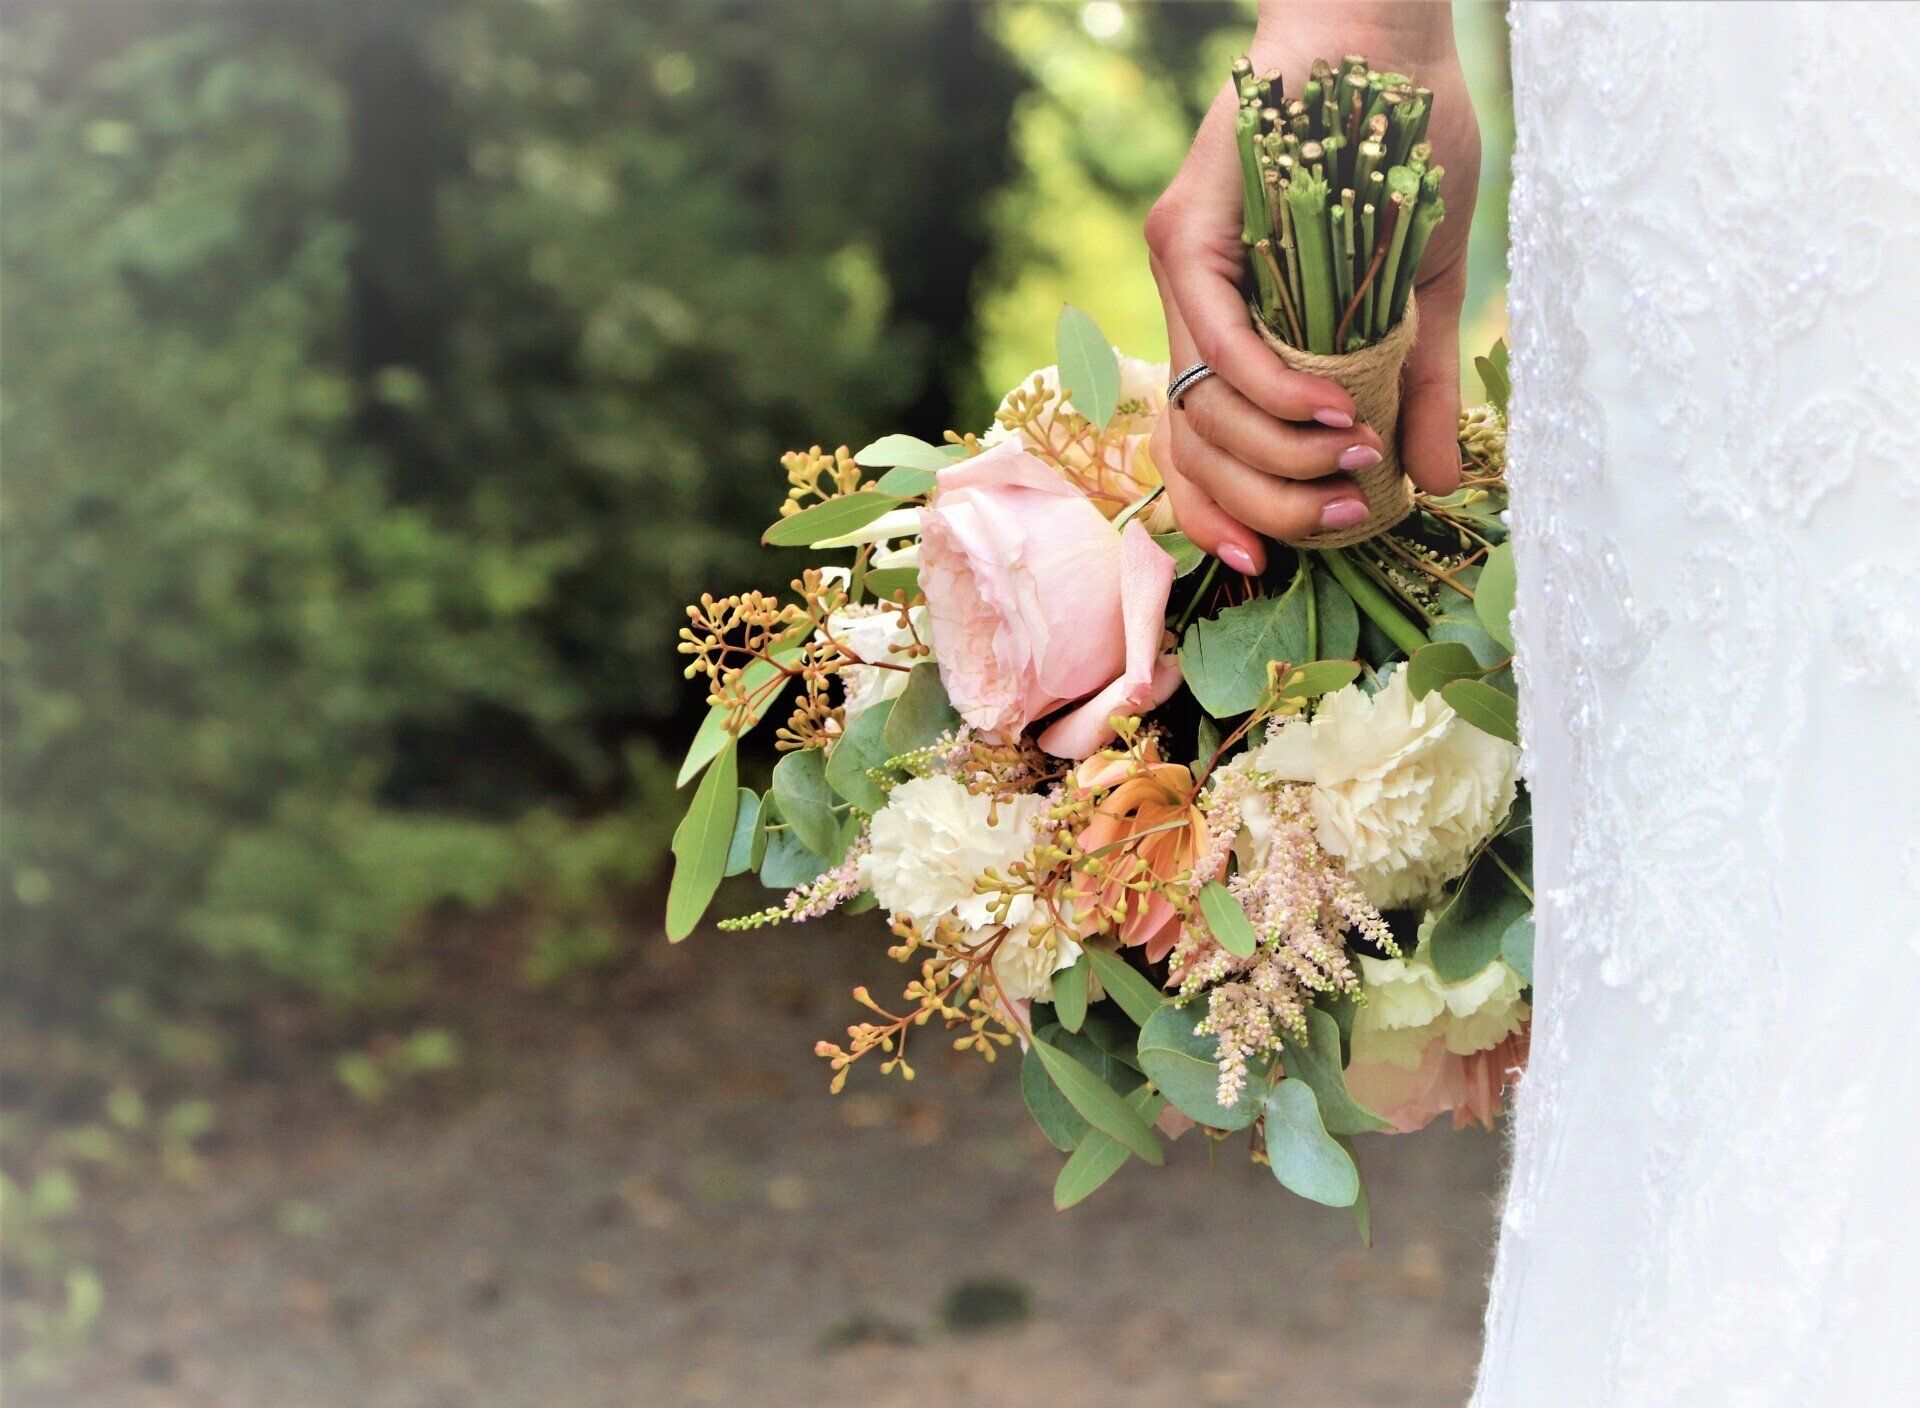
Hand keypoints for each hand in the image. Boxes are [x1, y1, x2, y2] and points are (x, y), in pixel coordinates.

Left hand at [1144, 1, 1479, 572]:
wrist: (1393, 38)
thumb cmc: (1404, 157)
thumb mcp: (1418, 296)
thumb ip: (1413, 387)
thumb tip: (1431, 483)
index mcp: (1230, 330)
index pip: (1196, 451)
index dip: (1223, 517)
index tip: (1274, 562)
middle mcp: (1190, 310)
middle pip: (1191, 448)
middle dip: (1263, 508)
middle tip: (1342, 519)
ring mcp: (1181, 271)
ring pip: (1198, 408)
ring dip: (1277, 459)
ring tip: (1353, 466)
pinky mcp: (1190, 232)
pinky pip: (1219, 342)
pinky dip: (1274, 394)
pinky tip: (1331, 416)